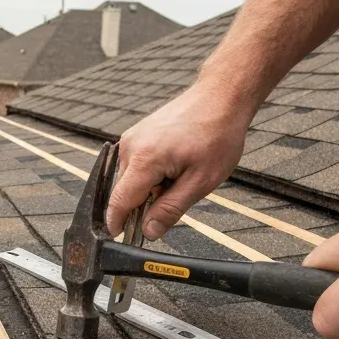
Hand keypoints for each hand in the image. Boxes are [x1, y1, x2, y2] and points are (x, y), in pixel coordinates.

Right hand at [107, 83, 252, 237]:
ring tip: (180, 176)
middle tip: (176, 198)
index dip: (118, 224)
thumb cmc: (216, 135)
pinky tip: (175, 165)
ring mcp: (132, 138)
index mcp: (144, 160)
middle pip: (124, 192)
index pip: (119, 202)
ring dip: (150, 188)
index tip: (119, 240)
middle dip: (143, 205)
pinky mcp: (137, 134)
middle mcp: (131, 147)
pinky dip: (151, 174)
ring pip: (131, 180)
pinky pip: (136, 165)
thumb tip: (149, 232)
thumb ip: (170, 209)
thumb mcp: (200, 182)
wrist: (221, 98)